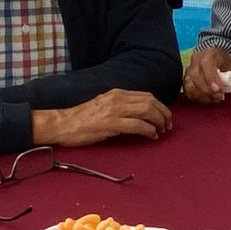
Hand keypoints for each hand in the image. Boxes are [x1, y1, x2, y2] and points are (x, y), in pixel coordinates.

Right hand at [34, 89, 172, 146]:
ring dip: (159, 122)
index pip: (146, 96)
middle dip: (164, 114)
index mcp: (117, 93)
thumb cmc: (82, 118)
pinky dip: (149, 131)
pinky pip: (138, 125)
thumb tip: (139, 115)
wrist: (62, 124)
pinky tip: (152, 136)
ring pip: (147, 111)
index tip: (164, 116)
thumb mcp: (104, 105)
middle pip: (151, 102)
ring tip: (162, 131)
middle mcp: (118, 98)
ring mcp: (115, 110)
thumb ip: (121, 107)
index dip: (160, 106)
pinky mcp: (111, 124)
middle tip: (168, 125)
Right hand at [183, 45, 230, 103]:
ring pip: (189, 85)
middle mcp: (196, 60)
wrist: (218, 60)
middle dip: (208, 89)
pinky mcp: (186, 80)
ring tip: (215, 99)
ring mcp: (189, 70)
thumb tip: (226, 85)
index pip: (206, 64)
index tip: (218, 89)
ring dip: (203, 95)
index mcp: (208, 53)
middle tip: (219, 96)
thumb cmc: (225, 63)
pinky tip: (208, 99)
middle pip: (195, 76)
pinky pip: (188, 91)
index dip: (211, 78)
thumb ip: (229, 75)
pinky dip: (198, 98)